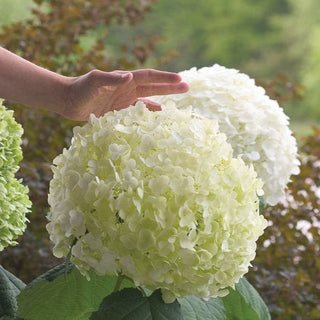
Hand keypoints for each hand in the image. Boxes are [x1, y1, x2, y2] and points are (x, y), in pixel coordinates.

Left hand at [63, 69, 188, 120]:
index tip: (180, 80)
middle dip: (170, 88)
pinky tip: (155, 120)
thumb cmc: (80, 89)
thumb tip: (129, 76)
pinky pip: (137, 114)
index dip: (164, 79)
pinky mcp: (120, 112)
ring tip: (176, 107)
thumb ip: (110, 79)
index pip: (149, 77)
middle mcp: (128, 89)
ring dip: (161, 102)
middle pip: (153, 87)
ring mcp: (125, 101)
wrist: (69, 101)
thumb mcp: (94, 81)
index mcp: (125, 80)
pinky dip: (147, 116)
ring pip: (148, 101)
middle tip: (187, 87)